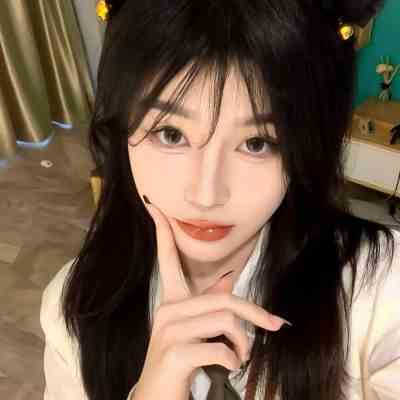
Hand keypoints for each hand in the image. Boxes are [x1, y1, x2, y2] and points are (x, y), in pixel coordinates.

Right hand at [133, 196, 289, 399]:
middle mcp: (167, 309)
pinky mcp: (174, 352)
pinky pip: (219, 348)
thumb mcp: (194, 329)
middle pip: (222, 298)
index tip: (154, 206)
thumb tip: (228, 278)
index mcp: (172, 300)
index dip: (162, 232)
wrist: (157, 397)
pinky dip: (233, 360)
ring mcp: (168, 330)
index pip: (166, 258)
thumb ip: (210, 302)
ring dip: (243, 343)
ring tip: (241, 356)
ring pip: (224, 320)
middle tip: (275, 325)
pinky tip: (228, 367)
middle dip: (254, 311)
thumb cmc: (179, 360)